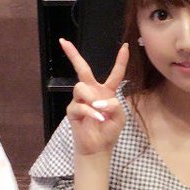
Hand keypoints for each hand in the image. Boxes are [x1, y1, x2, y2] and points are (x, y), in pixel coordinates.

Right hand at [61, 39, 128, 156]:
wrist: (98, 148)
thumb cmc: (109, 131)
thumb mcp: (120, 118)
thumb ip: (115, 106)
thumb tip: (102, 101)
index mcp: (106, 92)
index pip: (115, 74)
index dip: (121, 60)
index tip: (126, 46)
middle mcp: (92, 92)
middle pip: (82, 70)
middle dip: (73, 55)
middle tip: (64, 42)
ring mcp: (80, 100)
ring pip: (81, 87)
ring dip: (91, 99)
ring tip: (100, 112)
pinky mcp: (72, 111)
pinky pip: (80, 106)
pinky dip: (90, 113)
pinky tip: (98, 119)